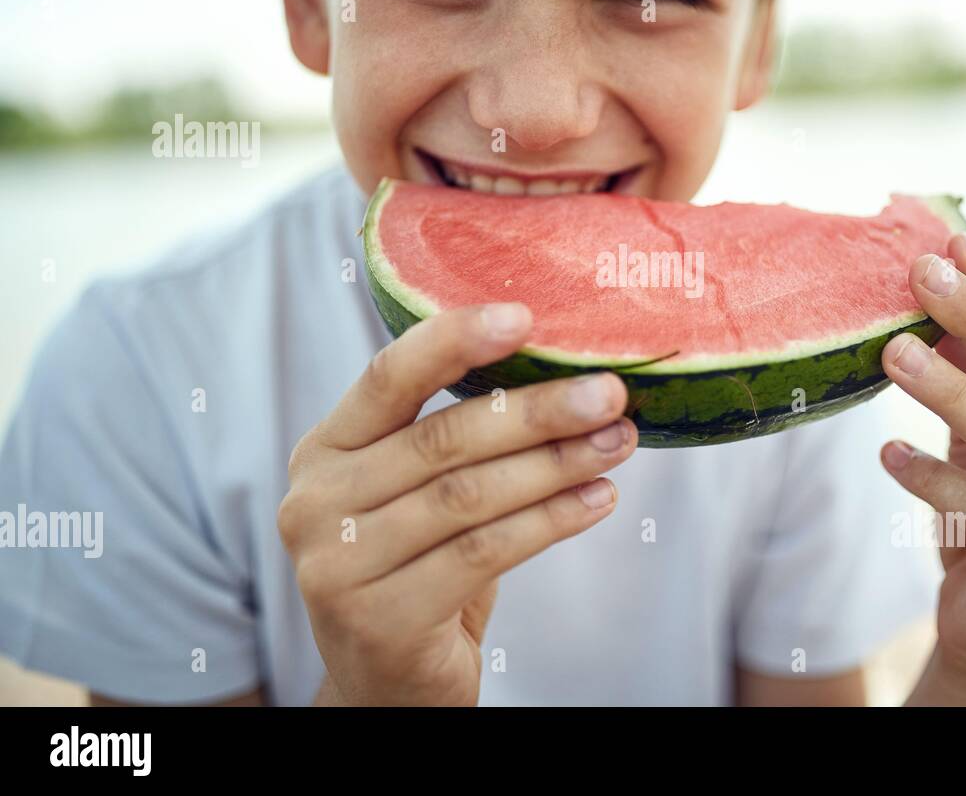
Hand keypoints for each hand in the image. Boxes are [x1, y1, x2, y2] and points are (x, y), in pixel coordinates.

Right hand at [278, 303, 635, 705]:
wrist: (388, 681)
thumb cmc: (418, 566)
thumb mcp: (417, 492)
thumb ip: (455, 436)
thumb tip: (566, 371)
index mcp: (325, 450)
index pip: (389, 377)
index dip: (456, 340)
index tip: (527, 315)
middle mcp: (316, 502)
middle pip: (443, 439)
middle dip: (537, 411)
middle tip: (609, 393)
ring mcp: (339, 566)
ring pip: (470, 496)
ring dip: (557, 464)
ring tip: (618, 443)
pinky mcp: (380, 619)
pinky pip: (484, 553)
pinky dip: (551, 521)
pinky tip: (598, 500)